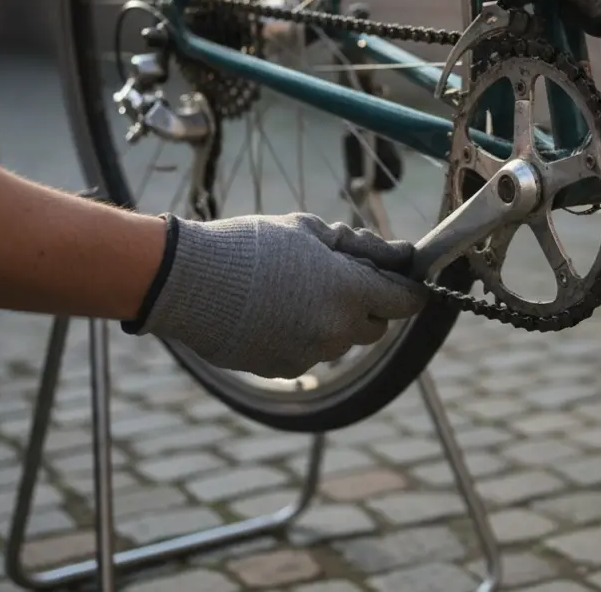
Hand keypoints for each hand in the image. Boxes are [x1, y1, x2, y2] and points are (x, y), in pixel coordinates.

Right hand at [125, 213, 428, 378]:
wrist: (189, 281)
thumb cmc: (252, 246)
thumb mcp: (310, 231)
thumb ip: (361, 247)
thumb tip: (400, 255)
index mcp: (350, 292)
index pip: (407, 301)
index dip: (410, 289)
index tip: (406, 279)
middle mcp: (337, 330)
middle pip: (377, 326)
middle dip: (369, 304)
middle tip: (342, 277)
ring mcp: (310, 354)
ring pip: (342, 341)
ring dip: (334, 320)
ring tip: (295, 290)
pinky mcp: (284, 368)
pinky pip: (309, 353)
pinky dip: (303, 335)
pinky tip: (274, 311)